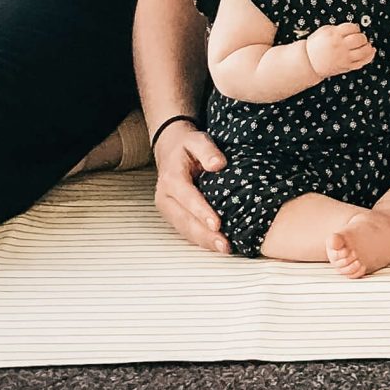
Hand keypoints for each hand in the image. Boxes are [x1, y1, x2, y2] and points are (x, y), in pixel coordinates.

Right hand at [152, 122, 229, 255]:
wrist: (170, 149)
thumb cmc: (187, 146)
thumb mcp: (197, 139)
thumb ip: (207, 150)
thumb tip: (218, 164)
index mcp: (171, 178)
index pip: (186, 197)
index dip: (201, 211)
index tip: (217, 224)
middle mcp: (165, 196)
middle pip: (184, 220)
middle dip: (204, 235)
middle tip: (224, 245)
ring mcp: (168, 208)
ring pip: (184, 229)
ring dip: (204, 242)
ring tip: (224, 249)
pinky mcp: (173, 215)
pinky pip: (186, 231)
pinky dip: (201, 240)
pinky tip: (217, 246)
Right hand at [307, 20, 375, 76]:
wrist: (309, 62)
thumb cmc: (315, 46)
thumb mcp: (324, 31)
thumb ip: (338, 28)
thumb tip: (353, 28)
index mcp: (334, 35)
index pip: (353, 28)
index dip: (356, 28)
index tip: (355, 30)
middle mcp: (340, 46)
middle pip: (360, 39)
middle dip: (363, 37)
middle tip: (360, 38)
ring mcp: (344, 57)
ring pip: (364, 51)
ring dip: (368, 47)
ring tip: (366, 45)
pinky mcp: (346, 66)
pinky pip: (362, 62)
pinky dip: (368, 57)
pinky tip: (370, 52)